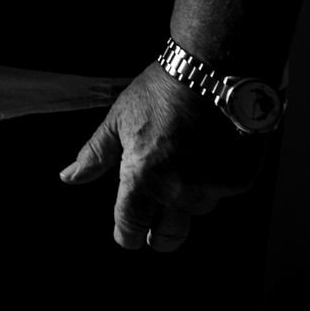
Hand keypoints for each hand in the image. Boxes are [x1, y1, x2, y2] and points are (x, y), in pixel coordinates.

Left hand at [60, 66, 266, 252]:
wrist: (214, 73)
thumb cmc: (160, 93)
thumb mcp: (118, 120)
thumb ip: (95, 155)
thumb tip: (69, 178)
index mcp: (142, 177)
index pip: (130, 224)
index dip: (127, 235)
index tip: (127, 237)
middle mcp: (178, 190)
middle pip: (169, 233)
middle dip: (160, 235)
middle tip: (156, 233)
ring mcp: (212, 188)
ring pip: (198, 211)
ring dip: (188, 201)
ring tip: (184, 168)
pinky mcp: (240, 181)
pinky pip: (222, 193)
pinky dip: (214, 181)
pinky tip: (211, 154)